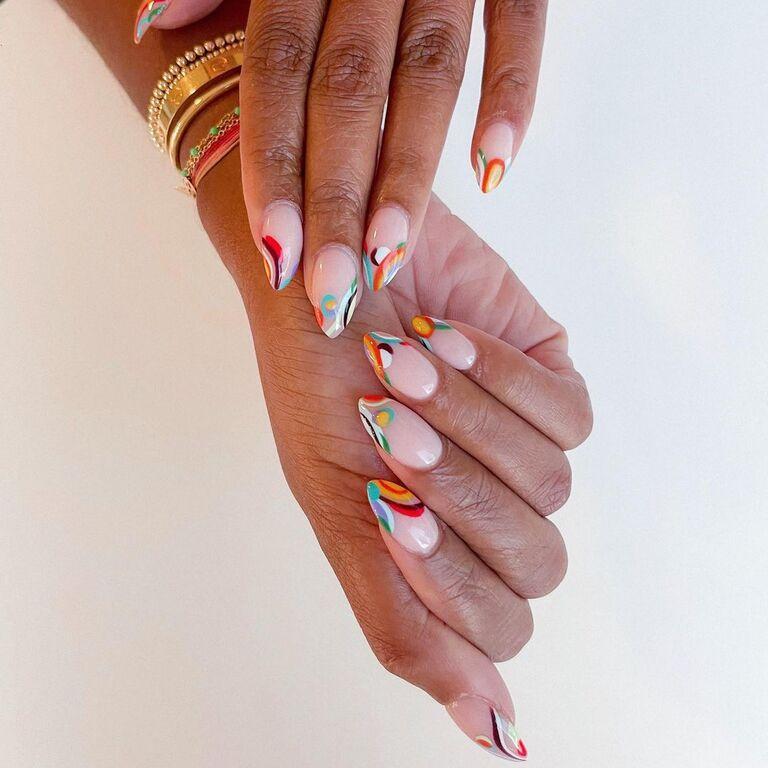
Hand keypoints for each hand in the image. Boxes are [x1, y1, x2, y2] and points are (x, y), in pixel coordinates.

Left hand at [136, 0, 548, 333]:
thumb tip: (149, 25)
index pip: (277, 72)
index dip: (273, 164)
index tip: (275, 252)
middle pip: (348, 94)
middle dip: (338, 198)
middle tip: (332, 289)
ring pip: (428, 76)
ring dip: (411, 171)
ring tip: (391, 254)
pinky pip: (518, 22)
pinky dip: (512, 93)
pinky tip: (494, 170)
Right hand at [197, 150, 590, 759]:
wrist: (322, 278)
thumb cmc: (315, 387)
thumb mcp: (337, 508)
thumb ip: (401, 622)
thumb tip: (493, 732)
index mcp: (436, 555)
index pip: (498, 626)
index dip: (451, 580)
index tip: (386, 508)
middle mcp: (490, 511)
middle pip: (537, 561)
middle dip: (460, 494)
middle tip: (389, 427)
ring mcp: (526, 447)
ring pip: (553, 483)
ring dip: (469, 425)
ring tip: (402, 368)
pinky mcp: (553, 382)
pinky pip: (567, 413)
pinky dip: (499, 378)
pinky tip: (443, 341)